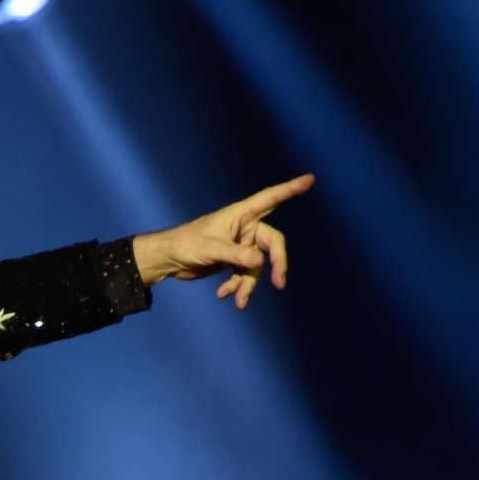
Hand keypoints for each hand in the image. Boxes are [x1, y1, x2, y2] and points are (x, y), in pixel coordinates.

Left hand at [131, 173, 314, 308]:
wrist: (168, 260)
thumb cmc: (185, 244)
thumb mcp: (211, 249)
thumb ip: (236, 255)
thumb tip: (260, 262)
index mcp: (240, 214)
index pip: (270, 198)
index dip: (290, 189)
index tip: (310, 179)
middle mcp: (244, 228)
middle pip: (272, 243)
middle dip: (276, 264)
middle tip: (279, 283)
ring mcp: (240, 245)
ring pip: (257, 266)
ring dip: (249, 284)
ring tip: (239, 301)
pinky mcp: (233, 261)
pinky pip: (244, 275)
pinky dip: (237, 286)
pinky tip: (224, 295)